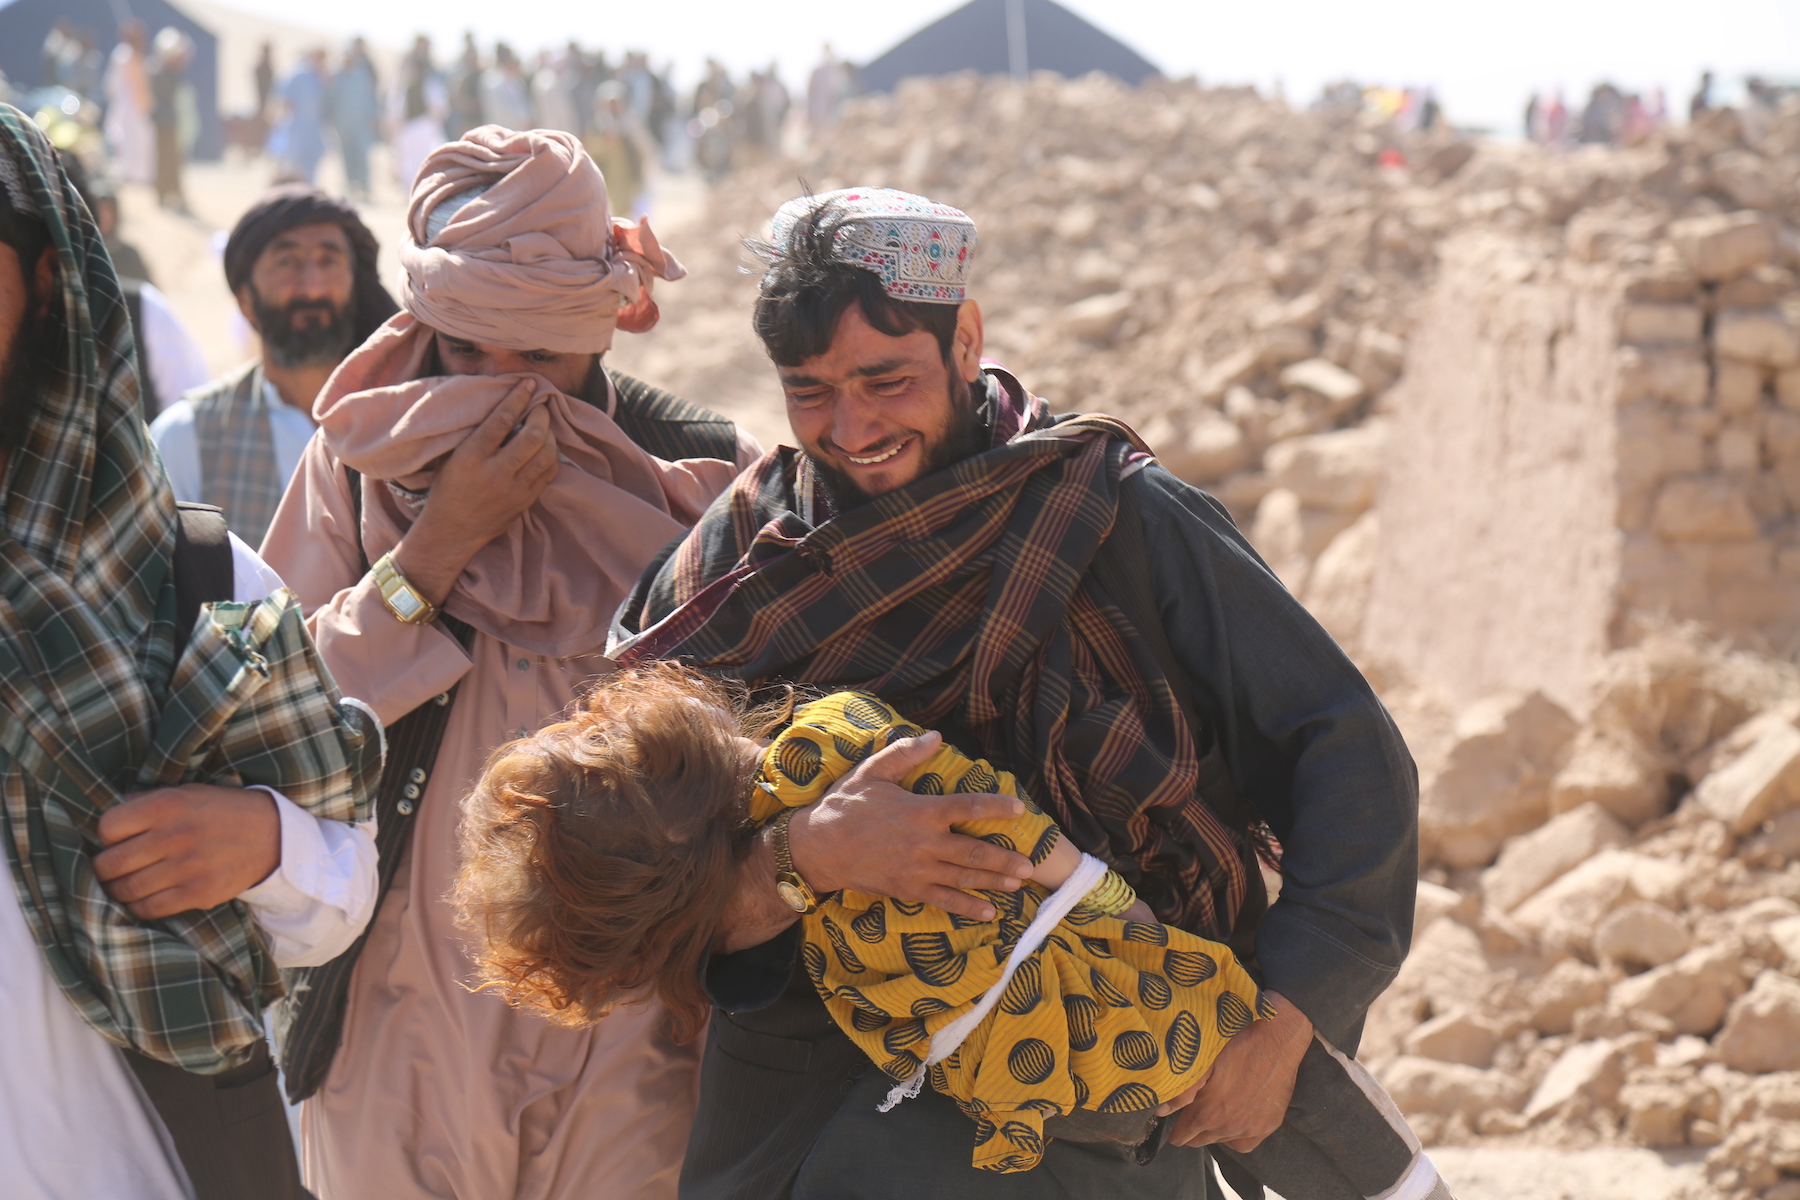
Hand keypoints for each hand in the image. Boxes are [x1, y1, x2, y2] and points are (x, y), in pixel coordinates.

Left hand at [93, 785, 281, 918]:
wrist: (273, 835)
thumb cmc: (222, 811)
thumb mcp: (187, 793)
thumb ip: (147, 802)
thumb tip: (106, 821)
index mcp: (167, 805)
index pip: (108, 827)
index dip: (107, 835)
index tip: (118, 839)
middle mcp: (174, 836)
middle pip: (110, 864)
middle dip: (106, 868)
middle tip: (114, 867)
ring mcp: (187, 868)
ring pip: (126, 890)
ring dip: (119, 890)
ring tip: (127, 883)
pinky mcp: (198, 893)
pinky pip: (149, 909)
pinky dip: (139, 906)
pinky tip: (146, 896)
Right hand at [392, 378, 559, 605]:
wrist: (452, 531)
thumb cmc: (448, 488)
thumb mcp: (454, 457)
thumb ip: (478, 435)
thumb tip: (506, 408)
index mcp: (472, 456)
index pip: (502, 419)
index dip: (519, 397)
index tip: (529, 383)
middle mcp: (496, 472)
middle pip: (533, 435)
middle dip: (541, 415)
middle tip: (540, 406)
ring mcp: (515, 488)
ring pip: (547, 454)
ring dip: (550, 434)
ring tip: (544, 426)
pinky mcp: (526, 500)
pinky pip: (549, 472)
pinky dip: (552, 455)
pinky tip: (546, 447)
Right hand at [787, 731, 1035, 921]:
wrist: (818, 848)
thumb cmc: (846, 806)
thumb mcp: (872, 772)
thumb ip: (904, 753)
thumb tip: (935, 736)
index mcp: (920, 811)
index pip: (967, 808)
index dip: (996, 808)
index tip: (1019, 809)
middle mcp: (924, 843)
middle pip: (973, 852)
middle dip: (1005, 859)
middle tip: (1031, 864)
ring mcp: (917, 870)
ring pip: (963, 878)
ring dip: (994, 882)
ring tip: (1019, 884)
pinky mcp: (907, 889)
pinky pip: (943, 900)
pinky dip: (966, 907)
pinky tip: (988, 912)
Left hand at [1160, 990, 1312, 1151]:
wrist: (1277, 1037)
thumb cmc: (1235, 1042)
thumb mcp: (1203, 1061)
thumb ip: (1182, 1091)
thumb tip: (1161, 1110)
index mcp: (1208, 1112)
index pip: (1181, 1135)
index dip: (1174, 1129)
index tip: (1171, 1120)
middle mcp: (1228, 1126)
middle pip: (1200, 1140)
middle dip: (1191, 1130)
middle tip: (1190, 1113)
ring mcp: (1250, 1128)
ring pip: (1221, 1141)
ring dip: (1212, 1131)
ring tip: (1210, 1112)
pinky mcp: (1268, 1125)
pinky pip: (1244, 1143)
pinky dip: (1235, 1137)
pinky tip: (1231, 1122)